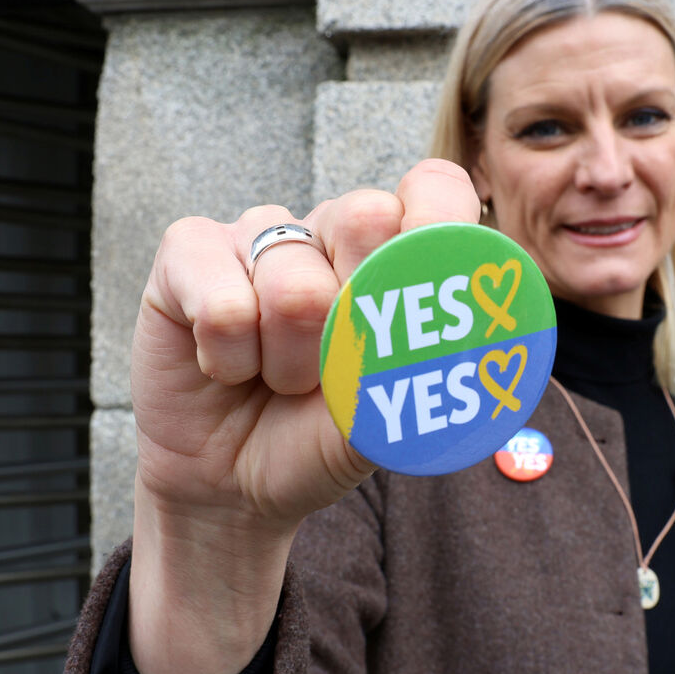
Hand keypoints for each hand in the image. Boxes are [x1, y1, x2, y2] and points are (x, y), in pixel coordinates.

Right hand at [127, 159, 478, 673]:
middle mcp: (330, 229)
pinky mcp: (189, 252)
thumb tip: (485, 343)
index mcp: (393, 251)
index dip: (439, 225)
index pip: (433, 189)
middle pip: (367, 217)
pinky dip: (230, 357)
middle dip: (358, 316)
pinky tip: (228, 367)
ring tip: (280, 380)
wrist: (237, 484)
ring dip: (290, 361)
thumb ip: (427, 369)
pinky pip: (221, 299)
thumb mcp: (389, 416)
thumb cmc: (321, 437)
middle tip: (339, 363)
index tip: (433, 292)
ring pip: (293, 279)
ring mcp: (259, 235)